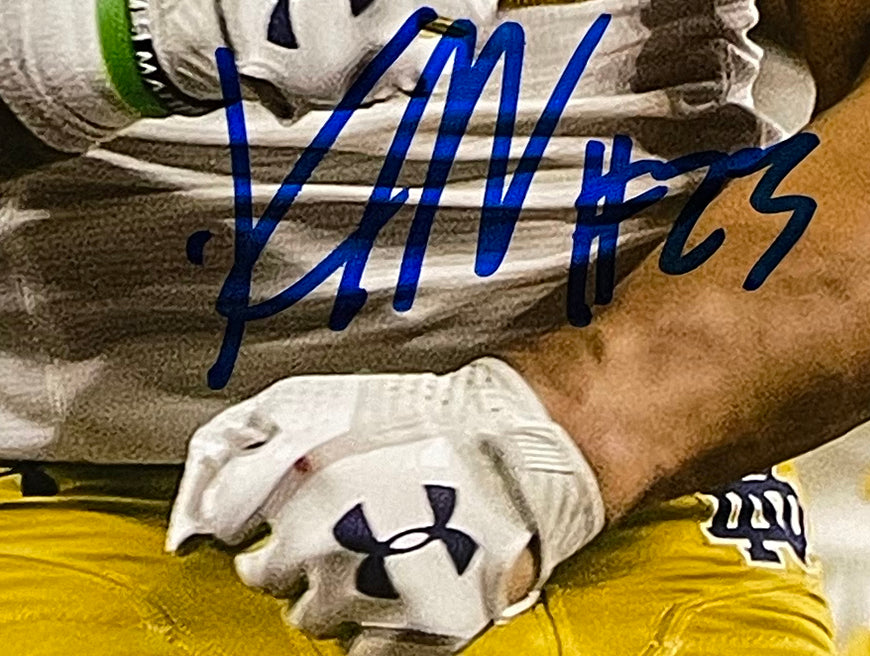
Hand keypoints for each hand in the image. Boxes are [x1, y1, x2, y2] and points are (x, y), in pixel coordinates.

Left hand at [166, 358, 603, 649]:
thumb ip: (243, 435)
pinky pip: (360, 652)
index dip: (244, 519)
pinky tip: (391, 590)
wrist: (512, 451)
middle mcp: (319, 551)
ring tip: (366, 558)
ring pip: (310, 619)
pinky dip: (369, 628)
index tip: (267, 514)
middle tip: (329, 530)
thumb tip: (195, 500)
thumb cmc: (419, 419)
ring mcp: (366, 598)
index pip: (223, 527)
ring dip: (328, 591)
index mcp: (293, 490)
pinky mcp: (412, 635)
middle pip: (263, 578)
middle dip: (286, 555)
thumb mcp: (320, 400)